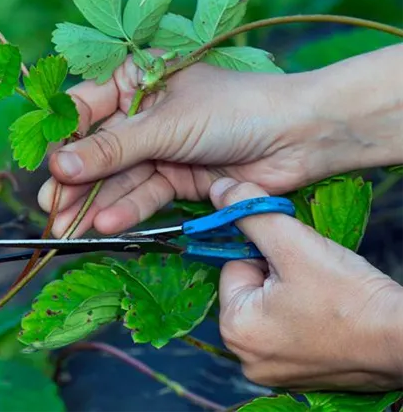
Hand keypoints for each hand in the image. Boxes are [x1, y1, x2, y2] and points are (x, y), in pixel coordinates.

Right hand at [38, 56, 336, 236]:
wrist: (299, 137)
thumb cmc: (232, 109)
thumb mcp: (165, 125)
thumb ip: (112, 149)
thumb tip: (57, 166)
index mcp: (137, 79)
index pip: (85, 108)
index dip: (63, 138)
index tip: (45, 166)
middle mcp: (144, 113)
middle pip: (98, 149)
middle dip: (75, 181)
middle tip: (49, 209)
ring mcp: (160, 148)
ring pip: (118, 177)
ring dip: (94, 202)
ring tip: (66, 228)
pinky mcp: (177, 178)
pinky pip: (144, 194)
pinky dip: (126, 209)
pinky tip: (104, 225)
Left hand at [211, 177, 402, 390]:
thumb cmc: (349, 296)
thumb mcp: (292, 243)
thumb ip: (250, 211)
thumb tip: (218, 190)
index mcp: (235, 330)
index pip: (234, 267)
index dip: (267, 255)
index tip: (297, 263)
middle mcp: (246, 358)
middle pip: (251, 289)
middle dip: (278, 275)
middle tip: (314, 279)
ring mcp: (273, 371)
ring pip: (271, 308)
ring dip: (293, 293)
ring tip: (324, 296)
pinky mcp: (299, 375)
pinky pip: (290, 329)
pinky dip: (306, 317)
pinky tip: (329, 315)